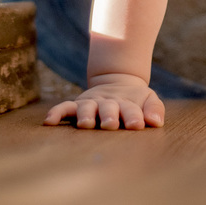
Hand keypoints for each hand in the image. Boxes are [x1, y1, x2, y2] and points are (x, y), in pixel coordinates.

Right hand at [42, 73, 164, 129]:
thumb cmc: (136, 99)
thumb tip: (156, 121)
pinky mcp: (78, 104)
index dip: (134, 116)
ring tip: (85, 124)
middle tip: (111, 124)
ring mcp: (91, 103)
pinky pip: (65, 108)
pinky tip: (49, 121)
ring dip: (85, 115)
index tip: (138, 124)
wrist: (118, 81)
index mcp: (126, 103)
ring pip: (86, 108)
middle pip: (107, 109)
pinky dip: (57, 113)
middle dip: (109, 116)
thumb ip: (154, 109)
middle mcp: (107, 103)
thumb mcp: (149, 100)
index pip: (131, 109)